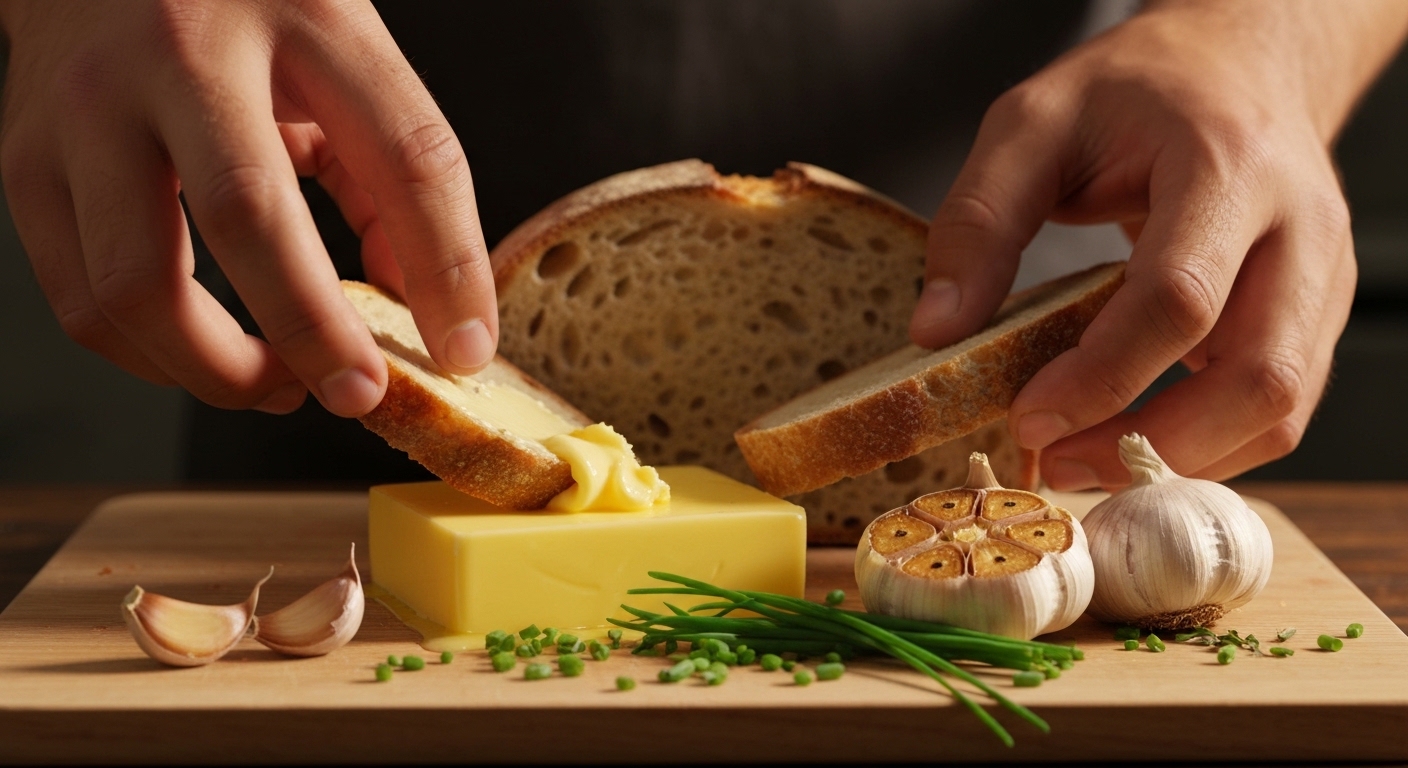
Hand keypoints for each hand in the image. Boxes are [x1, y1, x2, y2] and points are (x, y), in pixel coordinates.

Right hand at [0, 0, 496, 416]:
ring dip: (220, 370)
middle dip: (312, 333)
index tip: (465, 347)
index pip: (401, 152)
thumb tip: (423, 305)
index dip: (445, 265)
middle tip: (359, 393)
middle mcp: (179, 53)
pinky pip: (83, 300)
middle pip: (246, 215)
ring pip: (137, 285)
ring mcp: (85, 108)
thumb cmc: (241, 10)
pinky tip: (209, 357)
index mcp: (302, 15)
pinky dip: (154, 358)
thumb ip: (390, 169)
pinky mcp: (24, 160)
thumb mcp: (342, 53)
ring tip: (281, 385)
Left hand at [910, 1, 1407, 488]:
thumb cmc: (1132, 94)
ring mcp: (1322, 276)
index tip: (1027, 417)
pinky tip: (1132, 440)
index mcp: (1226, 165)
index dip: (1101, 376)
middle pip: (1256, 375)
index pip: (1178, 297)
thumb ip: (979, 221)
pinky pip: (1281, 409)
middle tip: (1056, 463)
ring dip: (1182, 459)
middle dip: (1151, 442)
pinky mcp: (1316, 314)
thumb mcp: (1031, 123)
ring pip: (1280, 408)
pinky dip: (1209, 445)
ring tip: (1083, 463)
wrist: (1237, 66)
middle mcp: (1298, 225)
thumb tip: (936, 333)